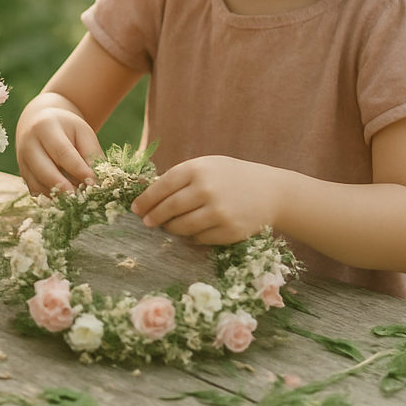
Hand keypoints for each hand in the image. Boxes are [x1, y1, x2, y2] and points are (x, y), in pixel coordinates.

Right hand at [15, 99, 101, 194]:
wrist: (38, 123)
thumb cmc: (66, 128)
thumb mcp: (82, 132)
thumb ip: (91, 153)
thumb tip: (95, 180)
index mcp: (45, 127)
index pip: (62, 152)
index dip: (78, 169)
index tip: (93, 182)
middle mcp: (28, 144)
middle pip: (44, 170)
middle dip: (63, 187)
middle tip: (80, 198)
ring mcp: (22, 160)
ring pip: (38, 184)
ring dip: (57, 195)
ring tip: (76, 200)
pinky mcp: (23, 174)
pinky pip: (35, 191)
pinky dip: (50, 199)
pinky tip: (64, 200)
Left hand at [131, 155, 281, 243]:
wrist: (270, 191)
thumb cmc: (230, 176)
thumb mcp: (206, 166)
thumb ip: (181, 177)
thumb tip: (149, 197)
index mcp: (197, 169)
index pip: (162, 186)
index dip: (146, 200)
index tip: (135, 208)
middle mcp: (206, 189)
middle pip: (169, 209)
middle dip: (154, 217)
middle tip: (146, 222)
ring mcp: (219, 212)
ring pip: (181, 227)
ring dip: (170, 229)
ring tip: (167, 227)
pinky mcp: (229, 231)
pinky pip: (199, 239)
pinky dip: (190, 237)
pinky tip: (189, 232)